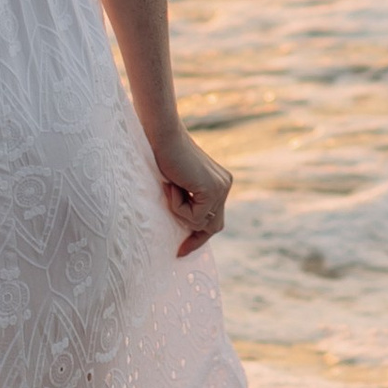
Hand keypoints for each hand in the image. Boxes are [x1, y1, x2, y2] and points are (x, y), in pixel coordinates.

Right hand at [151, 126, 230, 260]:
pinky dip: (178, 206)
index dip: (200, 235)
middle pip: (214, 225)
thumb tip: (189, 228)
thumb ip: (188, 200)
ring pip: (201, 222)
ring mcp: (222, 187)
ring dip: (179, 212)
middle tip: (180, 251)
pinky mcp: (213, 190)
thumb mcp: (179, 184)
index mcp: (220, 182)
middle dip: (196, 238)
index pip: (215, 217)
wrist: (162, 136)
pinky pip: (195, 216)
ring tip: (170, 188)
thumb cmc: (164, 156)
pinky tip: (173, 186)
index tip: (182, 250)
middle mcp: (225, 185)